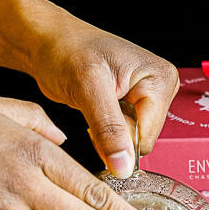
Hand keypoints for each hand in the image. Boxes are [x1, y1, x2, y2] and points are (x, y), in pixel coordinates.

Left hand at [29, 9, 179, 176]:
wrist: (47, 42)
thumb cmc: (65, 50)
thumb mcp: (87, 88)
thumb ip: (109, 129)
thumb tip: (124, 167)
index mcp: (161, 79)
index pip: (147, 136)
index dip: (117, 138)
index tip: (95, 117)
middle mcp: (160, 88)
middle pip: (141, 141)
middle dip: (112, 135)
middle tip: (91, 108)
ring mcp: (147, 99)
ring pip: (130, 142)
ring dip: (105, 134)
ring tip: (91, 105)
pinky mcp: (132, 107)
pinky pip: (121, 137)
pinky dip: (102, 132)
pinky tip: (93, 110)